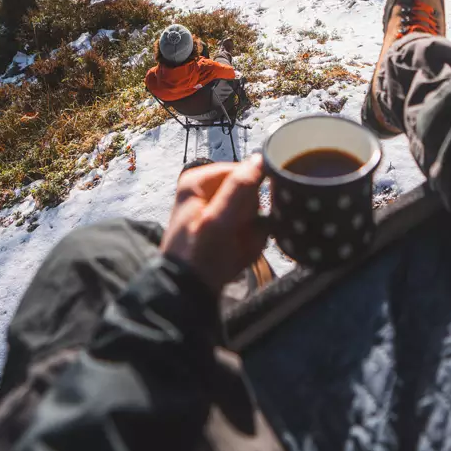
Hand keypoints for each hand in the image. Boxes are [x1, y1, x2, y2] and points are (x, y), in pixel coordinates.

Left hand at [160, 157, 266, 293]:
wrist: (189, 292)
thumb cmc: (198, 256)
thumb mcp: (218, 222)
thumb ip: (239, 189)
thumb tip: (260, 158)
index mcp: (199, 180)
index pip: (243, 170)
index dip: (251, 192)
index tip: (244, 216)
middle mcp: (208, 190)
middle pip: (249, 191)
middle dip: (250, 216)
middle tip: (236, 235)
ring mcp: (217, 208)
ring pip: (254, 211)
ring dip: (252, 231)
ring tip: (235, 246)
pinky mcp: (225, 225)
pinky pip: (251, 226)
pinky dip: (251, 241)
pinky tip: (238, 252)